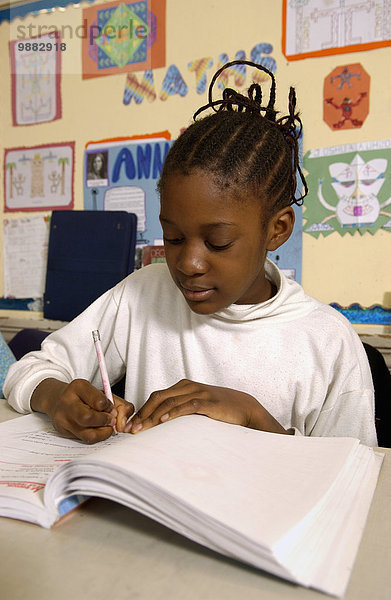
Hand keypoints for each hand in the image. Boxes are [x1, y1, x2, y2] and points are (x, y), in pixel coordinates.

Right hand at [31, 378, 133, 443]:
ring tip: (107, 428)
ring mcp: (63, 419)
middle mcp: (67, 403)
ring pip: (87, 434)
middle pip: (87, 418)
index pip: (98, 400)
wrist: (57, 400)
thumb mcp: (99, 392)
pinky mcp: (63, 432)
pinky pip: (84, 439)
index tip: (112, 409)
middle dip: (104, 422)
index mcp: (78, 387)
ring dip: (103, 433)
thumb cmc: (82, 396)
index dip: (109, 407)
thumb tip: (123, 419)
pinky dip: (96, 437)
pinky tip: (99, 431)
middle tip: (111, 421)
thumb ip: (117, 402)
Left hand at [124, 379, 288, 434]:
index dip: (141, 410)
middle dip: (142, 414)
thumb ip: (180, 409)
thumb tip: (160, 423)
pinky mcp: (208, 402)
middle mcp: (188, 387)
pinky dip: (173, 412)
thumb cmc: (218, 409)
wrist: (244, 407)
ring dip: (152, 416)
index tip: (131, 425)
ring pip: (169, 402)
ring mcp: (198, 393)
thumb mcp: (196, 406)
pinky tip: (163, 420)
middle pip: (158, 398)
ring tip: (141, 429)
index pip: (156, 396)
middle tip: (130, 429)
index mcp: (183, 386)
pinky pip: (187, 406)